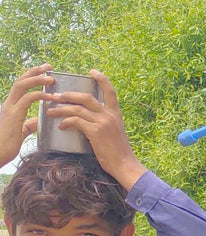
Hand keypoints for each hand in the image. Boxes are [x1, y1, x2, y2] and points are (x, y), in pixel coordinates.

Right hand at [0, 64, 51, 166]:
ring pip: (21, 85)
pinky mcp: (13, 115)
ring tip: (51, 78)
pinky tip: (49, 97)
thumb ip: (29, 125)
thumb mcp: (20, 132)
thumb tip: (38, 121)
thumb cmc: (6, 146)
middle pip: (20, 81)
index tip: (44, 72)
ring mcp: (9, 108)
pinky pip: (26, 99)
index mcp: (11, 107)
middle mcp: (8, 104)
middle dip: (34, 72)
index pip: (20, 87)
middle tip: (48, 66)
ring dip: (36, 79)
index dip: (31, 77)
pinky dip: (39, 95)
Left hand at [43, 70, 146, 188]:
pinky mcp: (96, 132)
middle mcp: (110, 115)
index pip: (110, 91)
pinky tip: (60, 126)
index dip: (102, 79)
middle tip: (55, 96)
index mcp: (116, 113)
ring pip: (77, 109)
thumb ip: (103, 123)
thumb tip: (86, 119)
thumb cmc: (118, 151)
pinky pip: (76, 122)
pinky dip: (66, 122)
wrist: (124, 164)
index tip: (92, 71)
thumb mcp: (114, 132)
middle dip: (68, 95)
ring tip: (50, 110)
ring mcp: (103, 123)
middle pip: (86, 97)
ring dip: (61, 109)